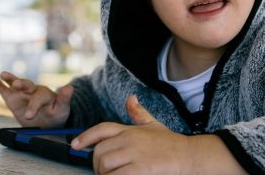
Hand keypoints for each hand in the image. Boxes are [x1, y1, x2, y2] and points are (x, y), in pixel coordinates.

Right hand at [0, 71, 72, 127]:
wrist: (49, 122)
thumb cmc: (57, 113)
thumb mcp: (62, 108)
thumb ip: (65, 98)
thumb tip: (70, 87)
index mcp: (45, 93)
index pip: (39, 97)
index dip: (33, 105)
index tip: (29, 116)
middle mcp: (33, 91)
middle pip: (27, 85)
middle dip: (22, 84)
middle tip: (17, 85)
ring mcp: (22, 94)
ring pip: (16, 85)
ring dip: (11, 79)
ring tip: (3, 75)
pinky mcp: (13, 99)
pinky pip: (5, 91)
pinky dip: (0, 86)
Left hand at [71, 95, 192, 174]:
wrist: (189, 155)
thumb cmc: (170, 143)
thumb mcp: (154, 125)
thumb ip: (138, 114)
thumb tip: (131, 98)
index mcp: (130, 129)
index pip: (102, 129)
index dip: (85, 137)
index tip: (75, 145)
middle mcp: (129, 139)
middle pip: (100, 151)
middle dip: (97, 165)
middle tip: (104, 172)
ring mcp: (134, 154)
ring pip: (104, 165)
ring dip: (103, 174)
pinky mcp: (139, 169)